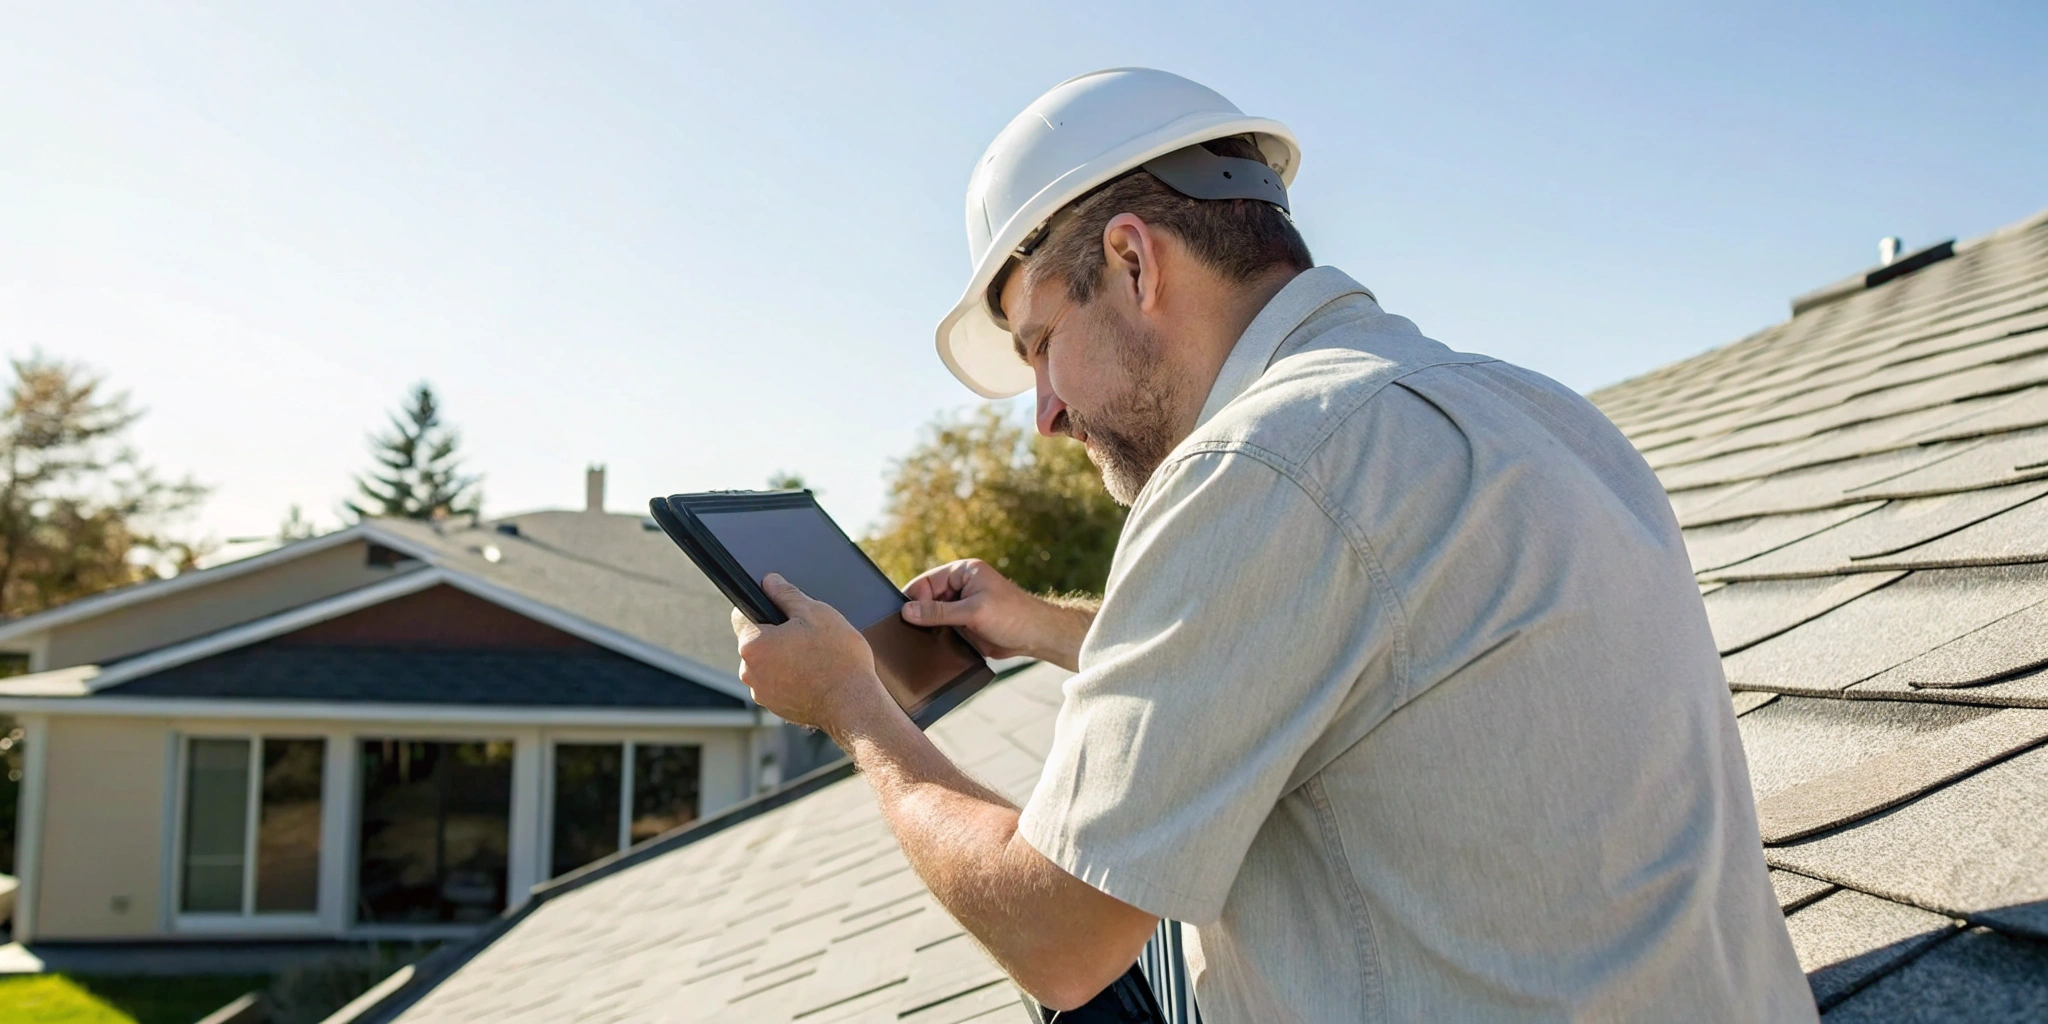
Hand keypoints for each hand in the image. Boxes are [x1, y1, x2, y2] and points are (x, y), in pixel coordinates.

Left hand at [732, 574, 894, 734]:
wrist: (854, 704)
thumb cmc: (838, 660)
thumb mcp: (816, 613)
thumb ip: (787, 594)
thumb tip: (770, 582)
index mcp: (753, 645)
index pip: (741, 615)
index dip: (762, 607)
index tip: (781, 611)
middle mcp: (749, 672)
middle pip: (756, 640)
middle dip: (777, 635)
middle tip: (807, 636)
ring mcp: (762, 693)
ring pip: (768, 663)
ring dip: (784, 658)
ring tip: (815, 658)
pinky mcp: (776, 708)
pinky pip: (778, 684)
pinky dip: (792, 678)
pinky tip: (815, 676)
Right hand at [901, 559, 1093, 670]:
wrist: (1036, 636)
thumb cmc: (1012, 615)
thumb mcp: (973, 611)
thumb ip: (939, 612)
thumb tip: (907, 611)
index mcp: (963, 572)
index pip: (926, 582)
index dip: (914, 598)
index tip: (905, 616)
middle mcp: (960, 587)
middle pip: (926, 599)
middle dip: (919, 614)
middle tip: (911, 630)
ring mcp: (961, 607)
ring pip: (932, 616)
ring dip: (928, 627)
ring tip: (923, 638)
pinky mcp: (964, 625)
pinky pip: (942, 629)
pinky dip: (936, 637)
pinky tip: (933, 645)